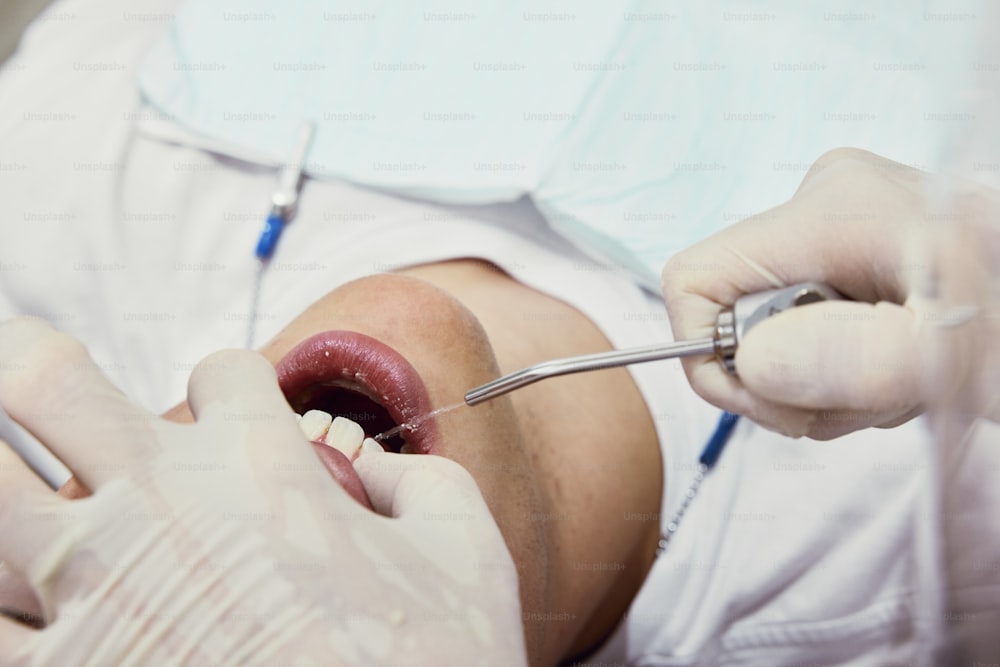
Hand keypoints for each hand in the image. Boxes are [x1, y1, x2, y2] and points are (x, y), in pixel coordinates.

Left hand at [0, 317, 524, 665]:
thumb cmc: (436, 664)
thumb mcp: (467, 549)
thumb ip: (420, 482)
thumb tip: (378, 472)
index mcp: (261, 462)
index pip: (220, 370)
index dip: (235, 380)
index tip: (240, 411)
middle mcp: (161, 508)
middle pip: (42, 379)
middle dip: (21, 356)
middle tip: (20, 358)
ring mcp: (98, 592)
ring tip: (11, 471)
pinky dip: (2, 597)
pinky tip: (27, 591)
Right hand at [661, 147, 998, 438]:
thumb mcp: (962, 356)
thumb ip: (862, 359)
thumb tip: (747, 364)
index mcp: (833, 210)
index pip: (694, 279)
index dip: (713, 360)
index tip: (782, 406)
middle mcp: (825, 203)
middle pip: (735, 314)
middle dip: (789, 380)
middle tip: (868, 399)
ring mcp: (841, 226)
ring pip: (770, 329)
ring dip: (821, 381)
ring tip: (899, 384)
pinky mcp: (855, 251)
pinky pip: (804, 323)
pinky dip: (840, 366)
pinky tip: (899, 367)